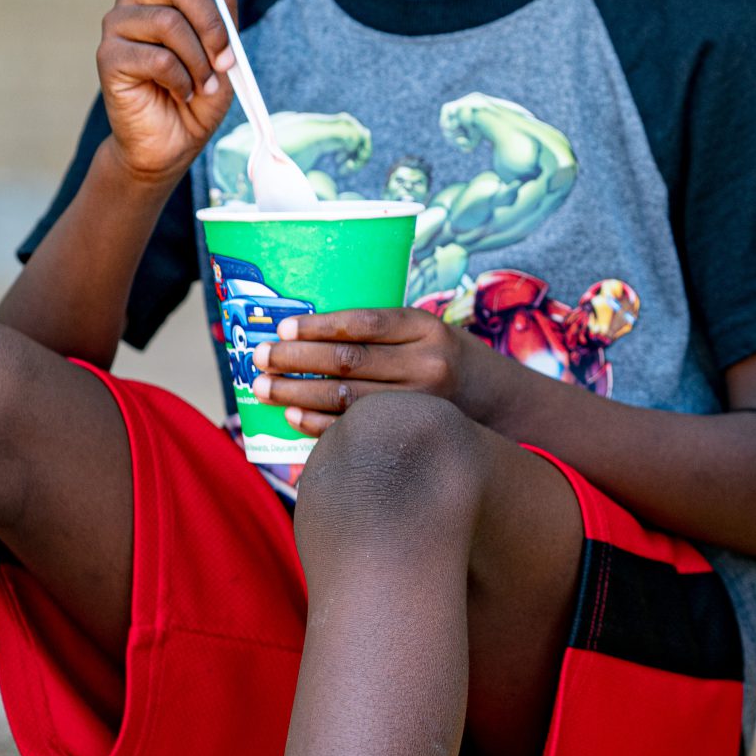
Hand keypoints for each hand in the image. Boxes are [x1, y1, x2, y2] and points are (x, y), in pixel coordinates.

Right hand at [98, 0, 239, 185]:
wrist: (174, 140)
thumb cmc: (199, 89)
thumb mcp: (224, 44)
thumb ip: (221, 1)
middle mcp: (133, 0)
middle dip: (214, 22)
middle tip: (227, 58)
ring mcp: (117, 27)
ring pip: (169, 21)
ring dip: (200, 58)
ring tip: (205, 83)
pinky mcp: (108, 57)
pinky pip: (158, 57)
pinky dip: (182, 79)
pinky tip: (182, 94)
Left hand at [252, 307, 474, 435]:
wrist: (495, 399)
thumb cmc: (442, 357)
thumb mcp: (423, 332)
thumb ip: (379, 334)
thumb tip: (303, 335)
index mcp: (426, 328)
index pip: (363, 323)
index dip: (318, 325)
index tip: (282, 328)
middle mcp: (427, 364)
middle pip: (349, 360)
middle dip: (296, 358)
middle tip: (259, 358)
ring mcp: (421, 402)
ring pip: (347, 397)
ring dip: (297, 392)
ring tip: (263, 387)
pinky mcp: (412, 431)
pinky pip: (357, 428)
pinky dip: (320, 423)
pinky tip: (293, 415)